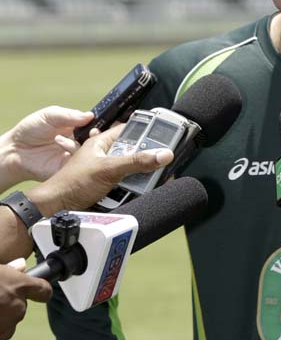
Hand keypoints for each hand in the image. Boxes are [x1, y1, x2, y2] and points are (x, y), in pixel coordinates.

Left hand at [0, 106, 93, 188]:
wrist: (16, 150)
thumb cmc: (30, 130)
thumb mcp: (49, 115)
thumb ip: (69, 115)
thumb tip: (90, 116)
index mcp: (76, 128)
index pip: (94, 126)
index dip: (99, 125)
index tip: (101, 122)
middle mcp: (78, 142)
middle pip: (97, 141)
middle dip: (97, 136)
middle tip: (93, 132)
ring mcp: (75, 156)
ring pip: (91, 153)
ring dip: (84, 144)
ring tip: (66, 138)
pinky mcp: (70, 168)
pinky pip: (81, 164)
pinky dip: (75, 154)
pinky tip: (62, 145)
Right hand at [0, 259, 51, 339]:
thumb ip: (8, 270)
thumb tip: (20, 266)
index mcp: (18, 285)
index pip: (43, 289)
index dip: (40, 290)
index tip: (38, 291)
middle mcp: (18, 306)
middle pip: (21, 306)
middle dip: (9, 302)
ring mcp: (8, 324)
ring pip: (9, 321)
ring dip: (0, 317)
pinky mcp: (0, 338)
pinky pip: (0, 334)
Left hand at [29, 125, 173, 216]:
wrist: (57, 208)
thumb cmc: (74, 183)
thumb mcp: (109, 169)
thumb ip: (136, 162)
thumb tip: (163, 154)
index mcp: (100, 143)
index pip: (126, 131)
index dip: (144, 131)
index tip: (162, 136)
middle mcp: (102, 156)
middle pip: (131, 154)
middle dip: (144, 160)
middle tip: (159, 163)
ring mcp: (103, 173)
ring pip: (129, 172)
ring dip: (138, 178)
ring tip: (148, 180)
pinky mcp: (104, 188)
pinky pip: (124, 187)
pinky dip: (130, 190)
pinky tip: (136, 193)